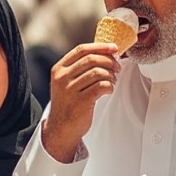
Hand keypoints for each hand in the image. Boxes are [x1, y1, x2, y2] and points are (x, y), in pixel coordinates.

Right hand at [43, 42, 121, 161]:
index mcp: (58, 69)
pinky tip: (109, 90)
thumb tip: (106, 53)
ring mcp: (70, 90)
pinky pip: (102, 86)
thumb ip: (79, 68)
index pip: (81, 50)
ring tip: (113, 80)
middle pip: (91, 59)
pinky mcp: (80, 102)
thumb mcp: (66, 82)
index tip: (114, 48)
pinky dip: (110, 86)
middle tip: (117, 67)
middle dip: (109, 61)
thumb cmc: (68, 103)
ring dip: (111, 75)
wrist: (61, 128)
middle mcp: (62, 78)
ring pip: (98, 72)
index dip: (100, 46)